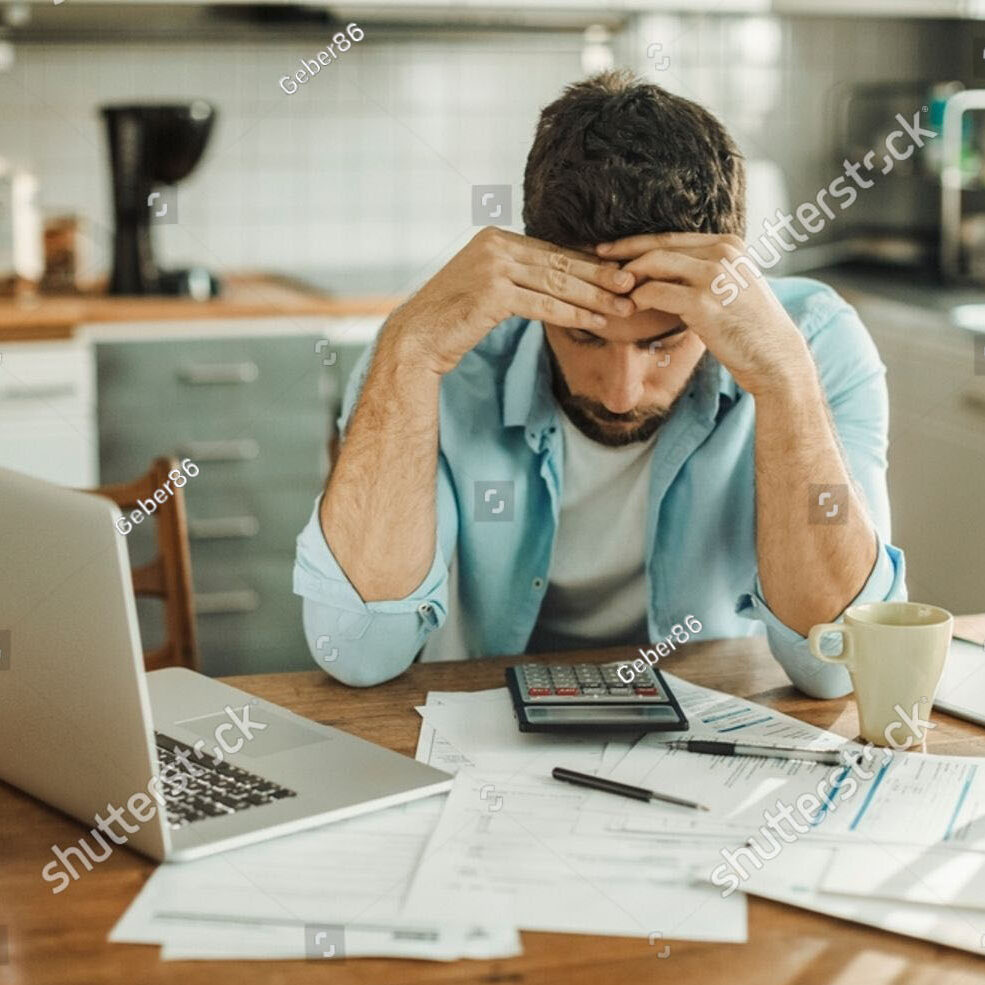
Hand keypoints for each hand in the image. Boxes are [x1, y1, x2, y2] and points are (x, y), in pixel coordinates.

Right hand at [388, 227, 637, 375]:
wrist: (417, 338)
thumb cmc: (452, 319)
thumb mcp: (485, 288)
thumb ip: (515, 277)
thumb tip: (553, 281)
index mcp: (496, 238)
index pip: (552, 251)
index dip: (588, 265)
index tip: (618, 274)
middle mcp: (496, 245)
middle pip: (560, 263)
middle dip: (600, 277)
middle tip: (634, 286)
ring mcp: (493, 266)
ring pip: (557, 283)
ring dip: (595, 298)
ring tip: (624, 308)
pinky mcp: (493, 293)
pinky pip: (544, 304)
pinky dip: (573, 314)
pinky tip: (595, 322)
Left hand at [596, 232, 813, 395]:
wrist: (774, 356)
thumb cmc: (749, 328)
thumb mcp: (730, 287)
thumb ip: (702, 273)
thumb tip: (661, 273)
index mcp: (728, 244)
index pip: (671, 237)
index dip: (636, 242)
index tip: (611, 249)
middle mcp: (722, 252)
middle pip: (658, 245)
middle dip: (623, 253)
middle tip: (597, 262)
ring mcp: (713, 275)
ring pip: (653, 264)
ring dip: (628, 278)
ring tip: (613, 292)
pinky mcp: (703, 301)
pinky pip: (654, 293)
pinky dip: (636, 300)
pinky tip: (628, 310)